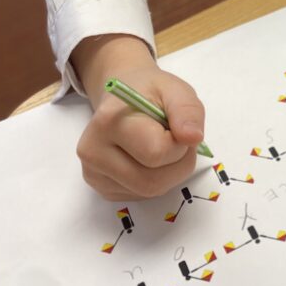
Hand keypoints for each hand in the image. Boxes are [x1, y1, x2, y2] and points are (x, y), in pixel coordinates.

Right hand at [72, 35, 206, 200]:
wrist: (122, 98)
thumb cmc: (150, 92)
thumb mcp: (175, 90)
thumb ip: (188, 111)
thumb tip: (193, 138)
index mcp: (109, 121)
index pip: (156, 153)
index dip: (179, 144)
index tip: (177, 127)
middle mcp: (93, 151)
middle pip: (152, 181)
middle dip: (178, 164)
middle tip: (178, 141)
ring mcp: (94, 173)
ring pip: (148, 192)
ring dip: (170, 174)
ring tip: (165, 147)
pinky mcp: (101, 188)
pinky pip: (141, 196)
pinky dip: (156, 180)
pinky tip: (149, 159)